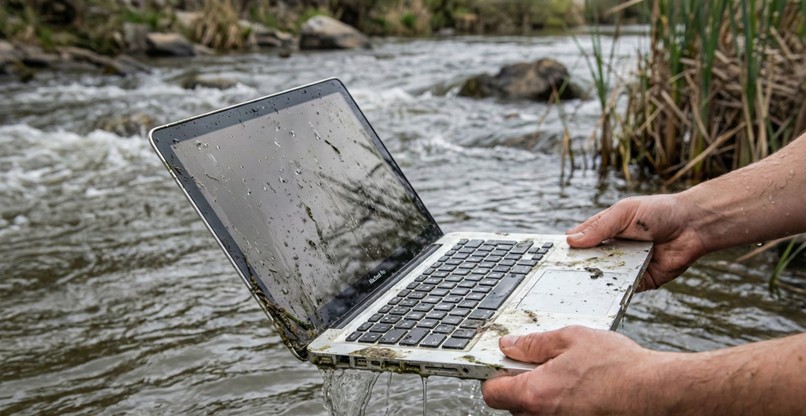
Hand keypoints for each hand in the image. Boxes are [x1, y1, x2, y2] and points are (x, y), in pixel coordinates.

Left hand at [482, 326, 658, 414]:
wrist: (657, 393)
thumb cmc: (620, 367)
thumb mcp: (572, 339)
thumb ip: (534, 343)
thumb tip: (510, 345)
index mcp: (535, 394)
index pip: (491, 392)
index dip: (495, 376)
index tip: (505, 365)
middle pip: (513, 405)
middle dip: (522, 386)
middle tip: (544, 367)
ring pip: (535, 414)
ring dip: (543, 398)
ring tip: (569, 379)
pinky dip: (562, 407)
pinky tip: (582, 393)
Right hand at [565, 194, 706, 290]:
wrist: (693, 227)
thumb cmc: (659, 212)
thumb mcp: (624, 213)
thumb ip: (599, 227)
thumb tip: (570, 241)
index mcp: (604, 231)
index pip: (578, 241)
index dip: (564, 249)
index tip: (546, 258)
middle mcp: (611, 250)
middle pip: (586, 263)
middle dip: (573, 270)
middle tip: (555, 278)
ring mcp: (624, 267)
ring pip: (601, 279)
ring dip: (590, 283)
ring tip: (571, 290)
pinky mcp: (638, 282)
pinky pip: (621, 290)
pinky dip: (611, 294)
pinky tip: (598, 297)